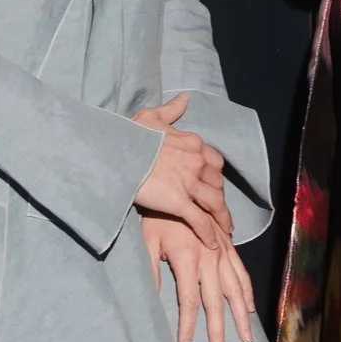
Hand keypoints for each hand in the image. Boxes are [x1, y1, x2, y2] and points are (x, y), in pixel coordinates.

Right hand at [131, 92, 231, 248]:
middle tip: (221, 211)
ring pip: (214, 202)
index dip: (216, 176)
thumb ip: (172, 110)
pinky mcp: (179, 201)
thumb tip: (185, 98)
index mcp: (193, 143)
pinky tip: (212, 243)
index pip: (215, 162)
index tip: (214, 186)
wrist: (115, 154)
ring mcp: (189, 182)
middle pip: (217, 184)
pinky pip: (200, 220)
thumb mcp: (152, 117)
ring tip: (225, 230)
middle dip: (220, 198)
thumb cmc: (129, 136)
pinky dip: (209, 232)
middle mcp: (197, 161)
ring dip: (222, 218)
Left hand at [140, 211, 256, 341]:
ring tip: (245, 338)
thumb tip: (150, 304)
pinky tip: (248, 308)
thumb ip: (150, 273)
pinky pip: (242, 272)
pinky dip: (246, 291)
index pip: (190, 303)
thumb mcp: (145, 243)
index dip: (188, 328)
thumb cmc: (155, 216)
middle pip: (216, 302)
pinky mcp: (228, 246)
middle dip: (218, 332)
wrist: (177, 187)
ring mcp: (223, 251)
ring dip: (240, 316)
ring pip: (235, 290)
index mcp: (188, 258)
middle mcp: (210, 257)